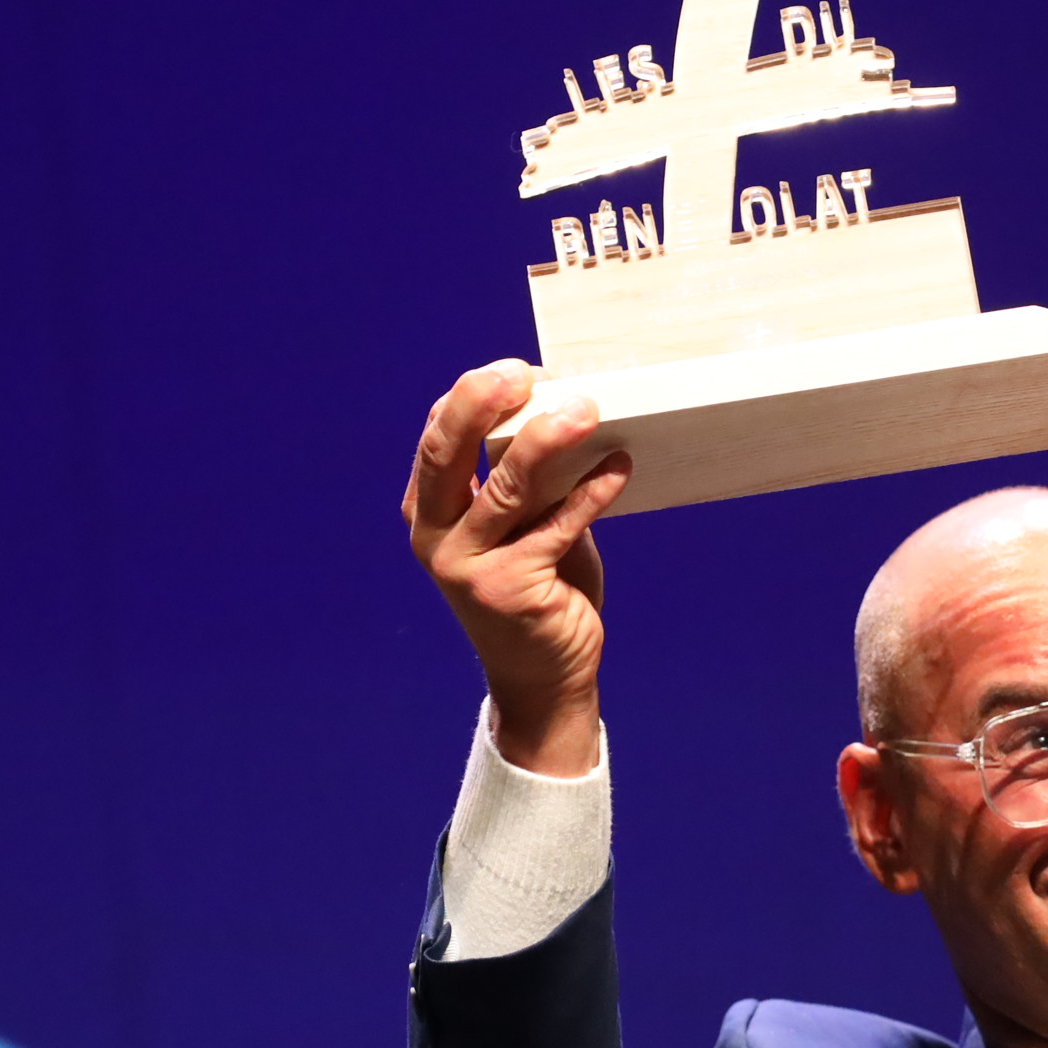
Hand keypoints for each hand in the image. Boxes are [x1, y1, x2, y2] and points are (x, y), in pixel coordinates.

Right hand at [403, 361, 630, 775]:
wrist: (544, 676)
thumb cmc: (537, 590)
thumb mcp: (519, 527)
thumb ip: (525, 480)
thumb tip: (565, 410)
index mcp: (428, 514)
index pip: (436, 439)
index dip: (473, 397)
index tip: (519, 370)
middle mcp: (436, 538)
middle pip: (447, 453)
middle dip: (482, 403)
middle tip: (526, 372)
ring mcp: (468, 566)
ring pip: (506, 486)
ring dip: (549, 440)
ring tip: (587, 410)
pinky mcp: (511, 588)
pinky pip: (557, 525)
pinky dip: (591, 491)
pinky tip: (618, 465)